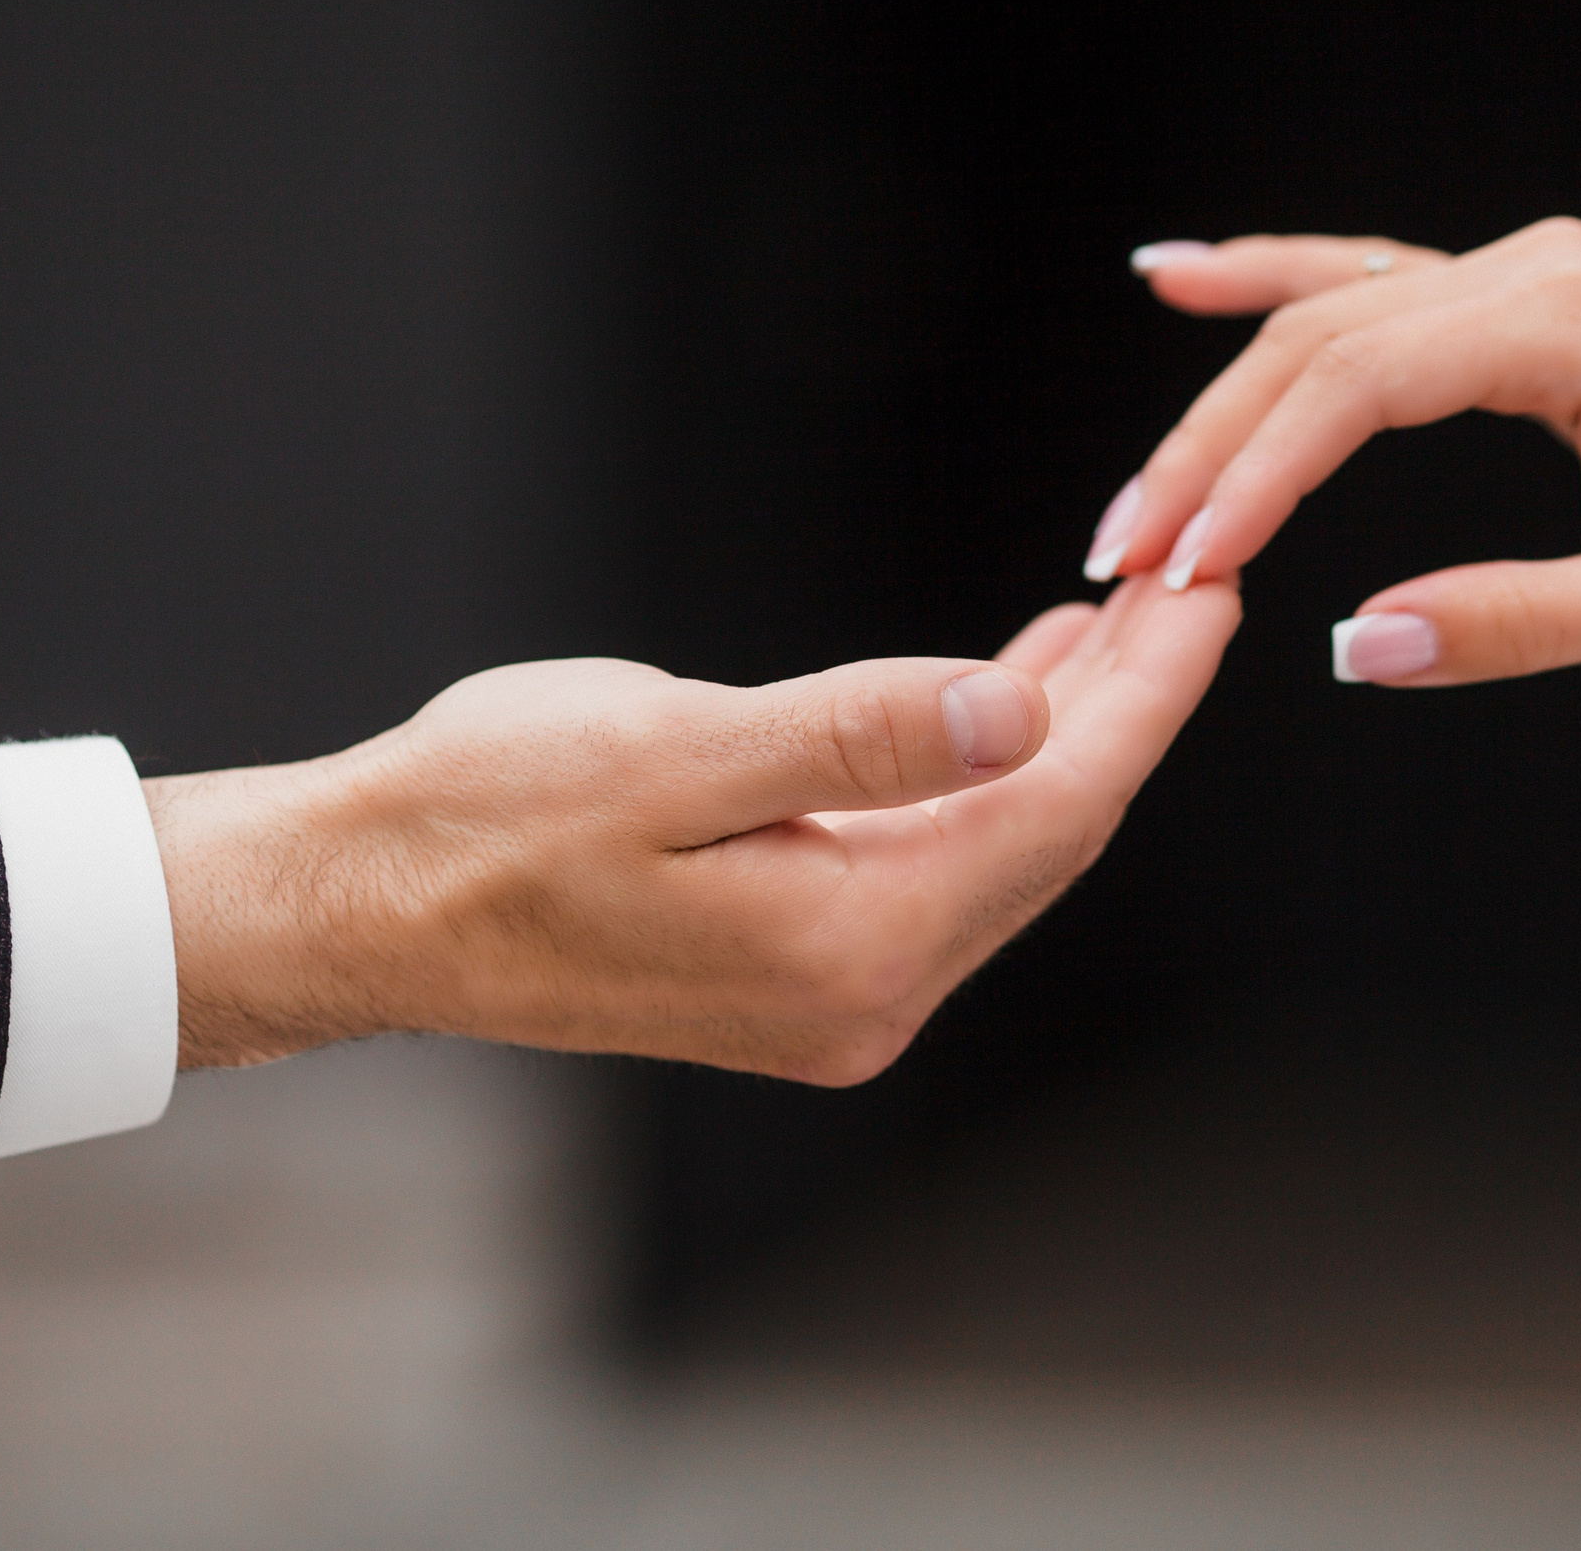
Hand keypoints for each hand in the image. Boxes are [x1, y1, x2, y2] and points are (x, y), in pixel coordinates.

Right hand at [146, 574, 1238, 1082]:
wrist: (369, 907)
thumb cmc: (484, 816)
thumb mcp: (670, 749)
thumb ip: (857, 732)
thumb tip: (1020, 715)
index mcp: (848, 945)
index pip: (1053, 809)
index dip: (1144, 700)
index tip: (1210, 598)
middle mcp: (866, 993)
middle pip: (1045, 833)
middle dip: (1126, 710)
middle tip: (1188, 587)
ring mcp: (839, 993)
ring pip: (997, 844)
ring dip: (1059, 736)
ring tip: (1119, 622)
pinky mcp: (804, 968)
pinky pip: (935, 856)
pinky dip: (978, 771)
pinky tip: (1008, 693)